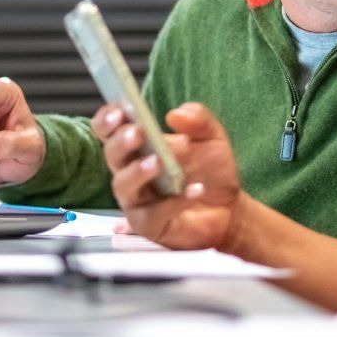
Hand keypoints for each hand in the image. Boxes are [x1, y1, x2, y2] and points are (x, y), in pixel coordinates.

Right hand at [94, 101, 244, 250]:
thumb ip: (198, 120)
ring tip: (157, 163)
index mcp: (137, 146)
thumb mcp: (212, 138)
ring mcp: (136, 200)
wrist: (229, 209)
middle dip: (121, 142)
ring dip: (137, 172)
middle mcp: (129, 172)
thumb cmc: (210, 171)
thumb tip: (176, 114)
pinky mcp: (148, 225)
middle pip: (111, 154)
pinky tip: (194, 190)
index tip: (119, 111)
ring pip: (123, 185)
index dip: (107, 119)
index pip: (108, 129)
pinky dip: (173, 202)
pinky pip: (153, 214)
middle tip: (137, 133)